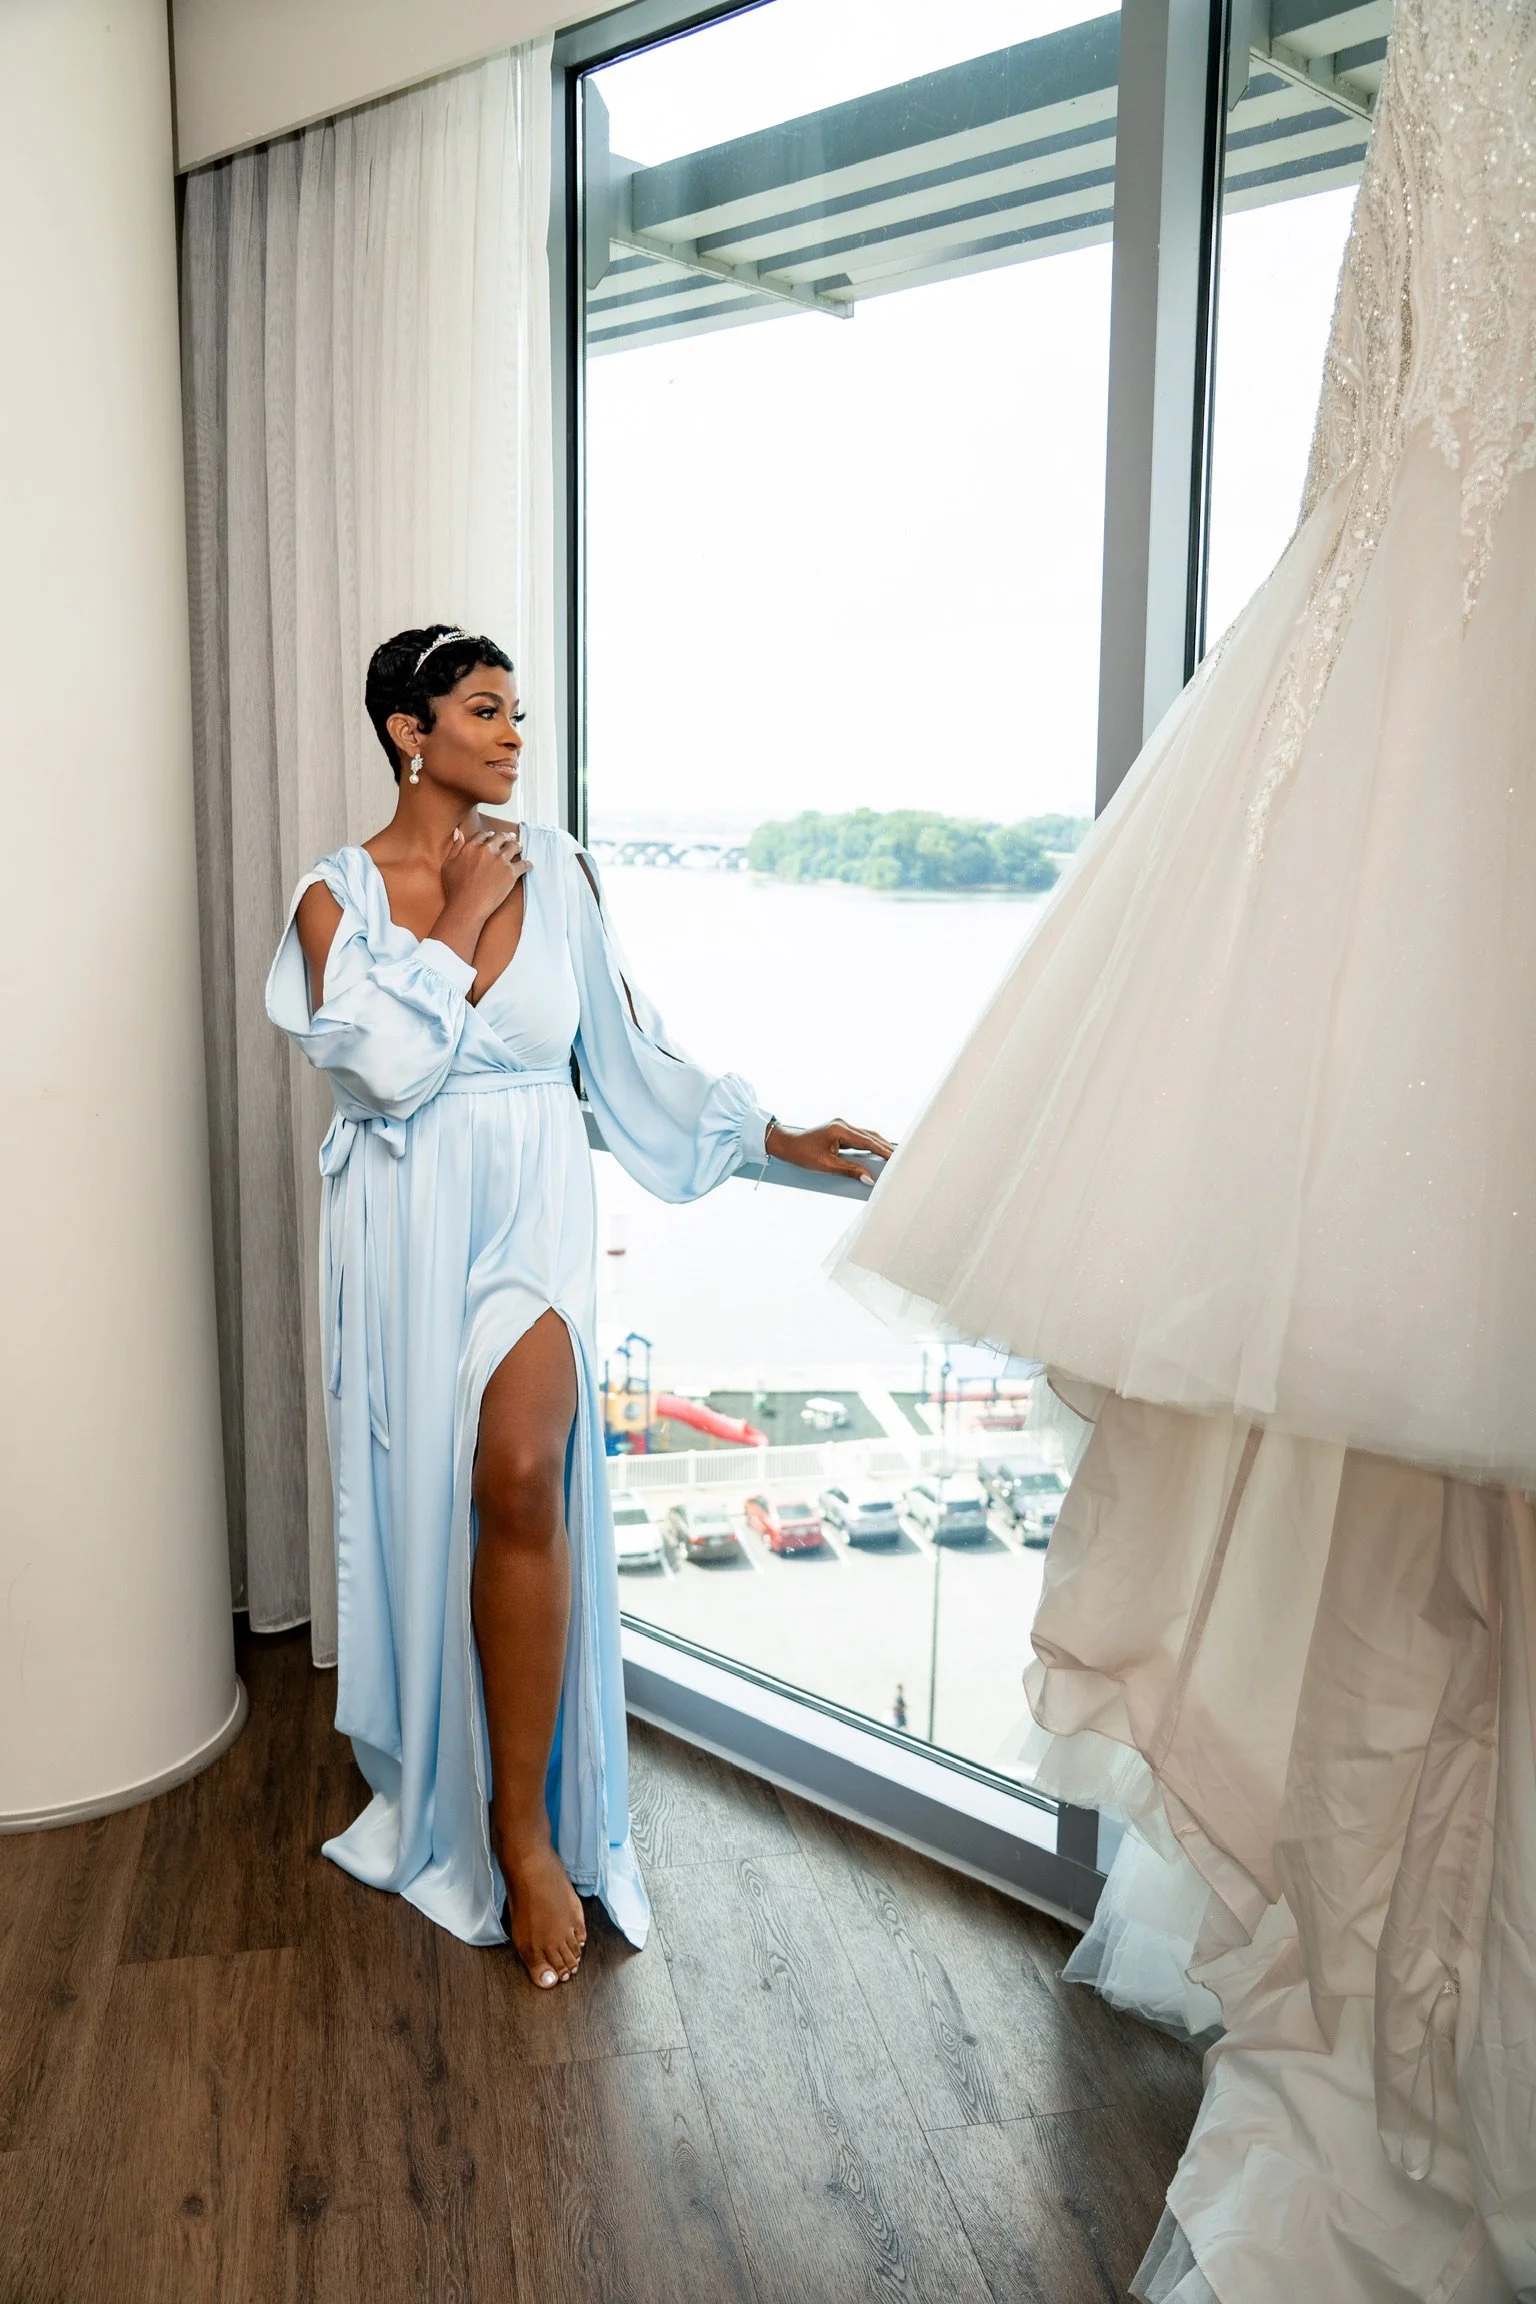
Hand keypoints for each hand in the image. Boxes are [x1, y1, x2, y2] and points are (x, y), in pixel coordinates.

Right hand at [439, 822, 527, 926]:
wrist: (467, 906)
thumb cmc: (455, 889)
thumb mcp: (448, 864)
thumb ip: (455, 847)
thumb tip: (459, 833)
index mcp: (472, 847)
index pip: (483, 835)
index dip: (489, 835)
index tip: (492, 836)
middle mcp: (487, 850)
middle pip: (500, 837)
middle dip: (506, 837)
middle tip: (510, 838)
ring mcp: (501, 860)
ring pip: (514, 847)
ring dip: (517, 846)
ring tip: (519, 847)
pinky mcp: (511, 872)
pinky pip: (524, 864)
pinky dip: (527, 864)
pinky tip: (529, 865)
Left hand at [765, 1117, 894, 1187]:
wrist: (786, 1144)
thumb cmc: (802, 1153)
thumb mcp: (826, 1165)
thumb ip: (850, 1171)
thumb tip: (869, 1179)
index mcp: (840, 1129)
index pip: (868, 1141)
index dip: (884, 1151)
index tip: (897, 1159)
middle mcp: (843, 1124)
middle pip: (871, 1137)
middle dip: (885, 1148)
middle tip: (901, 1159)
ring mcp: (842, 1127)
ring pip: (867, 1137)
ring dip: (879, 1147)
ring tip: (893, 1158)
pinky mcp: (840, 1132)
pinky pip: (859, 1139)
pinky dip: (870, 1147)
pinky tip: (878, 1155)